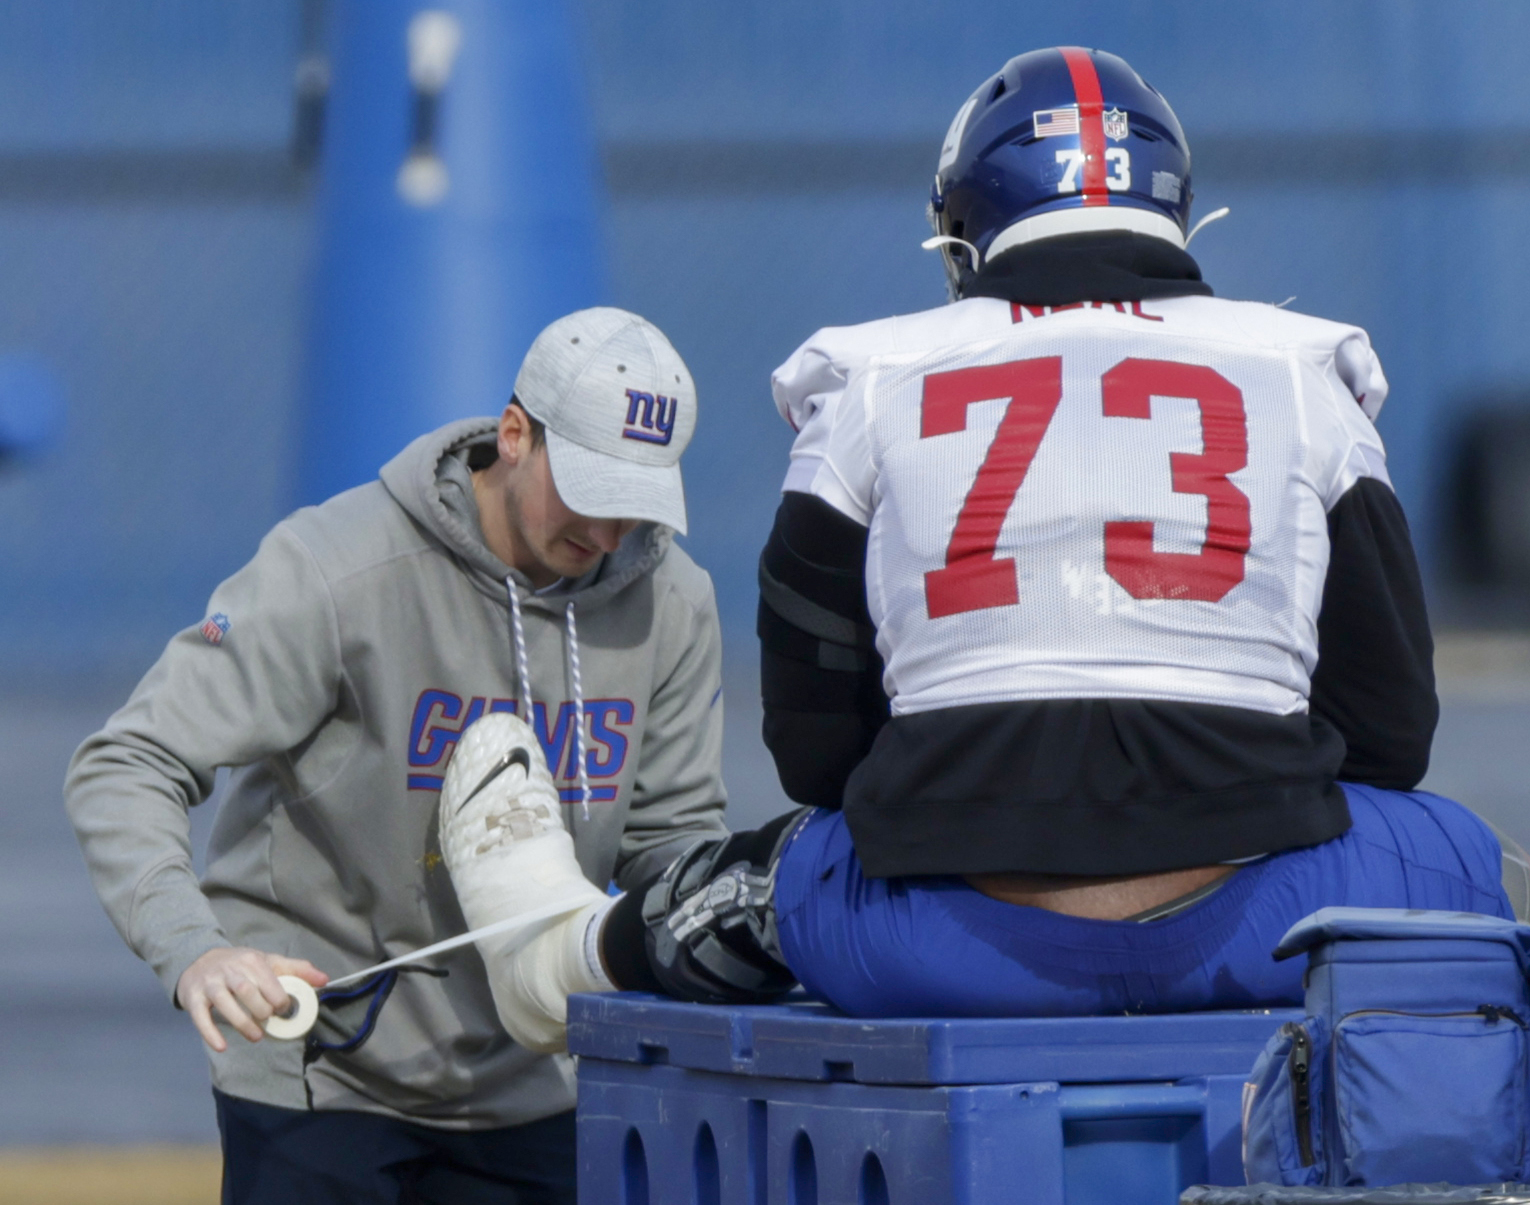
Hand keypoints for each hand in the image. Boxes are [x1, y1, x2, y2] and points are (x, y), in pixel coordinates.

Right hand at [176, 947, 327, 1051]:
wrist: (199, 960)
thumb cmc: (241, 965)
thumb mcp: (268, 962)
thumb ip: (297, 970)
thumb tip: (325, 980)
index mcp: (251, 961)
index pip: (268, 980)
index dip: (279, 999)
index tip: (284, 1010)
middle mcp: (229, 970)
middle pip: (246, 991)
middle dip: (261, 1010)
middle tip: (268, 1021)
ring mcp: (209, 984)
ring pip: (225, 1002)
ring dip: (242, 1022)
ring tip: (256, 1037)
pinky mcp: (192, 998)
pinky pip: (200, 1017)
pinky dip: (210, 1033)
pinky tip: (222, 1047)